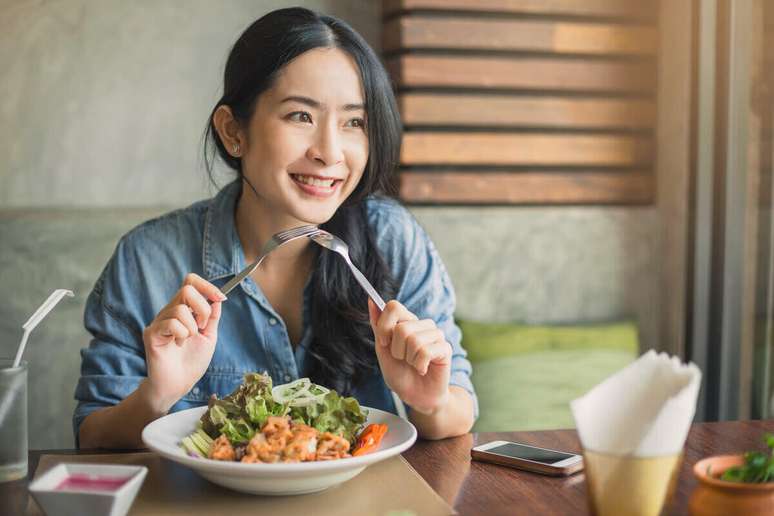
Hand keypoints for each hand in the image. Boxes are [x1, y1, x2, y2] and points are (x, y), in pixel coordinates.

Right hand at [142, 273, 225, 410]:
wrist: (178, 384)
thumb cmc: (192, 362)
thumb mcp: (209, 336)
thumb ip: (212, 317)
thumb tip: (218, 298)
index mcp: (183, 309)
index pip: (190, 282)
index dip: (207, 286)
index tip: (221, 298)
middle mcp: (169, 311)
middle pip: (187, 289)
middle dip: (203, 308)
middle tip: (203, 326)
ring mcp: (159, 321)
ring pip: (181, 309)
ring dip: (192, 327)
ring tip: (188, 340)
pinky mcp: (152, 333)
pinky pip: (172, 324)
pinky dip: (182, 335)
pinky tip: (178, 345)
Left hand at [368, 299, 451, 414]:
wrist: (416, 396)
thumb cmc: (400, 374)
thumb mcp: (383, 350)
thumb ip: (378, 326)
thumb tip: (371, 300)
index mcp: (406, 321)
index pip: (394, 306)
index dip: (384, 326)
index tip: (384, 343)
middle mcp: (422, 324)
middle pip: (402, 327)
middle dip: (396, 350)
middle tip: (403, 359)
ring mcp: (435, 335)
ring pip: (414, 340)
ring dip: (409, 359)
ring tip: (414, 364)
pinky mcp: (445, 348)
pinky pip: (426, 351)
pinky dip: (419, 365)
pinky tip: (423, 369)